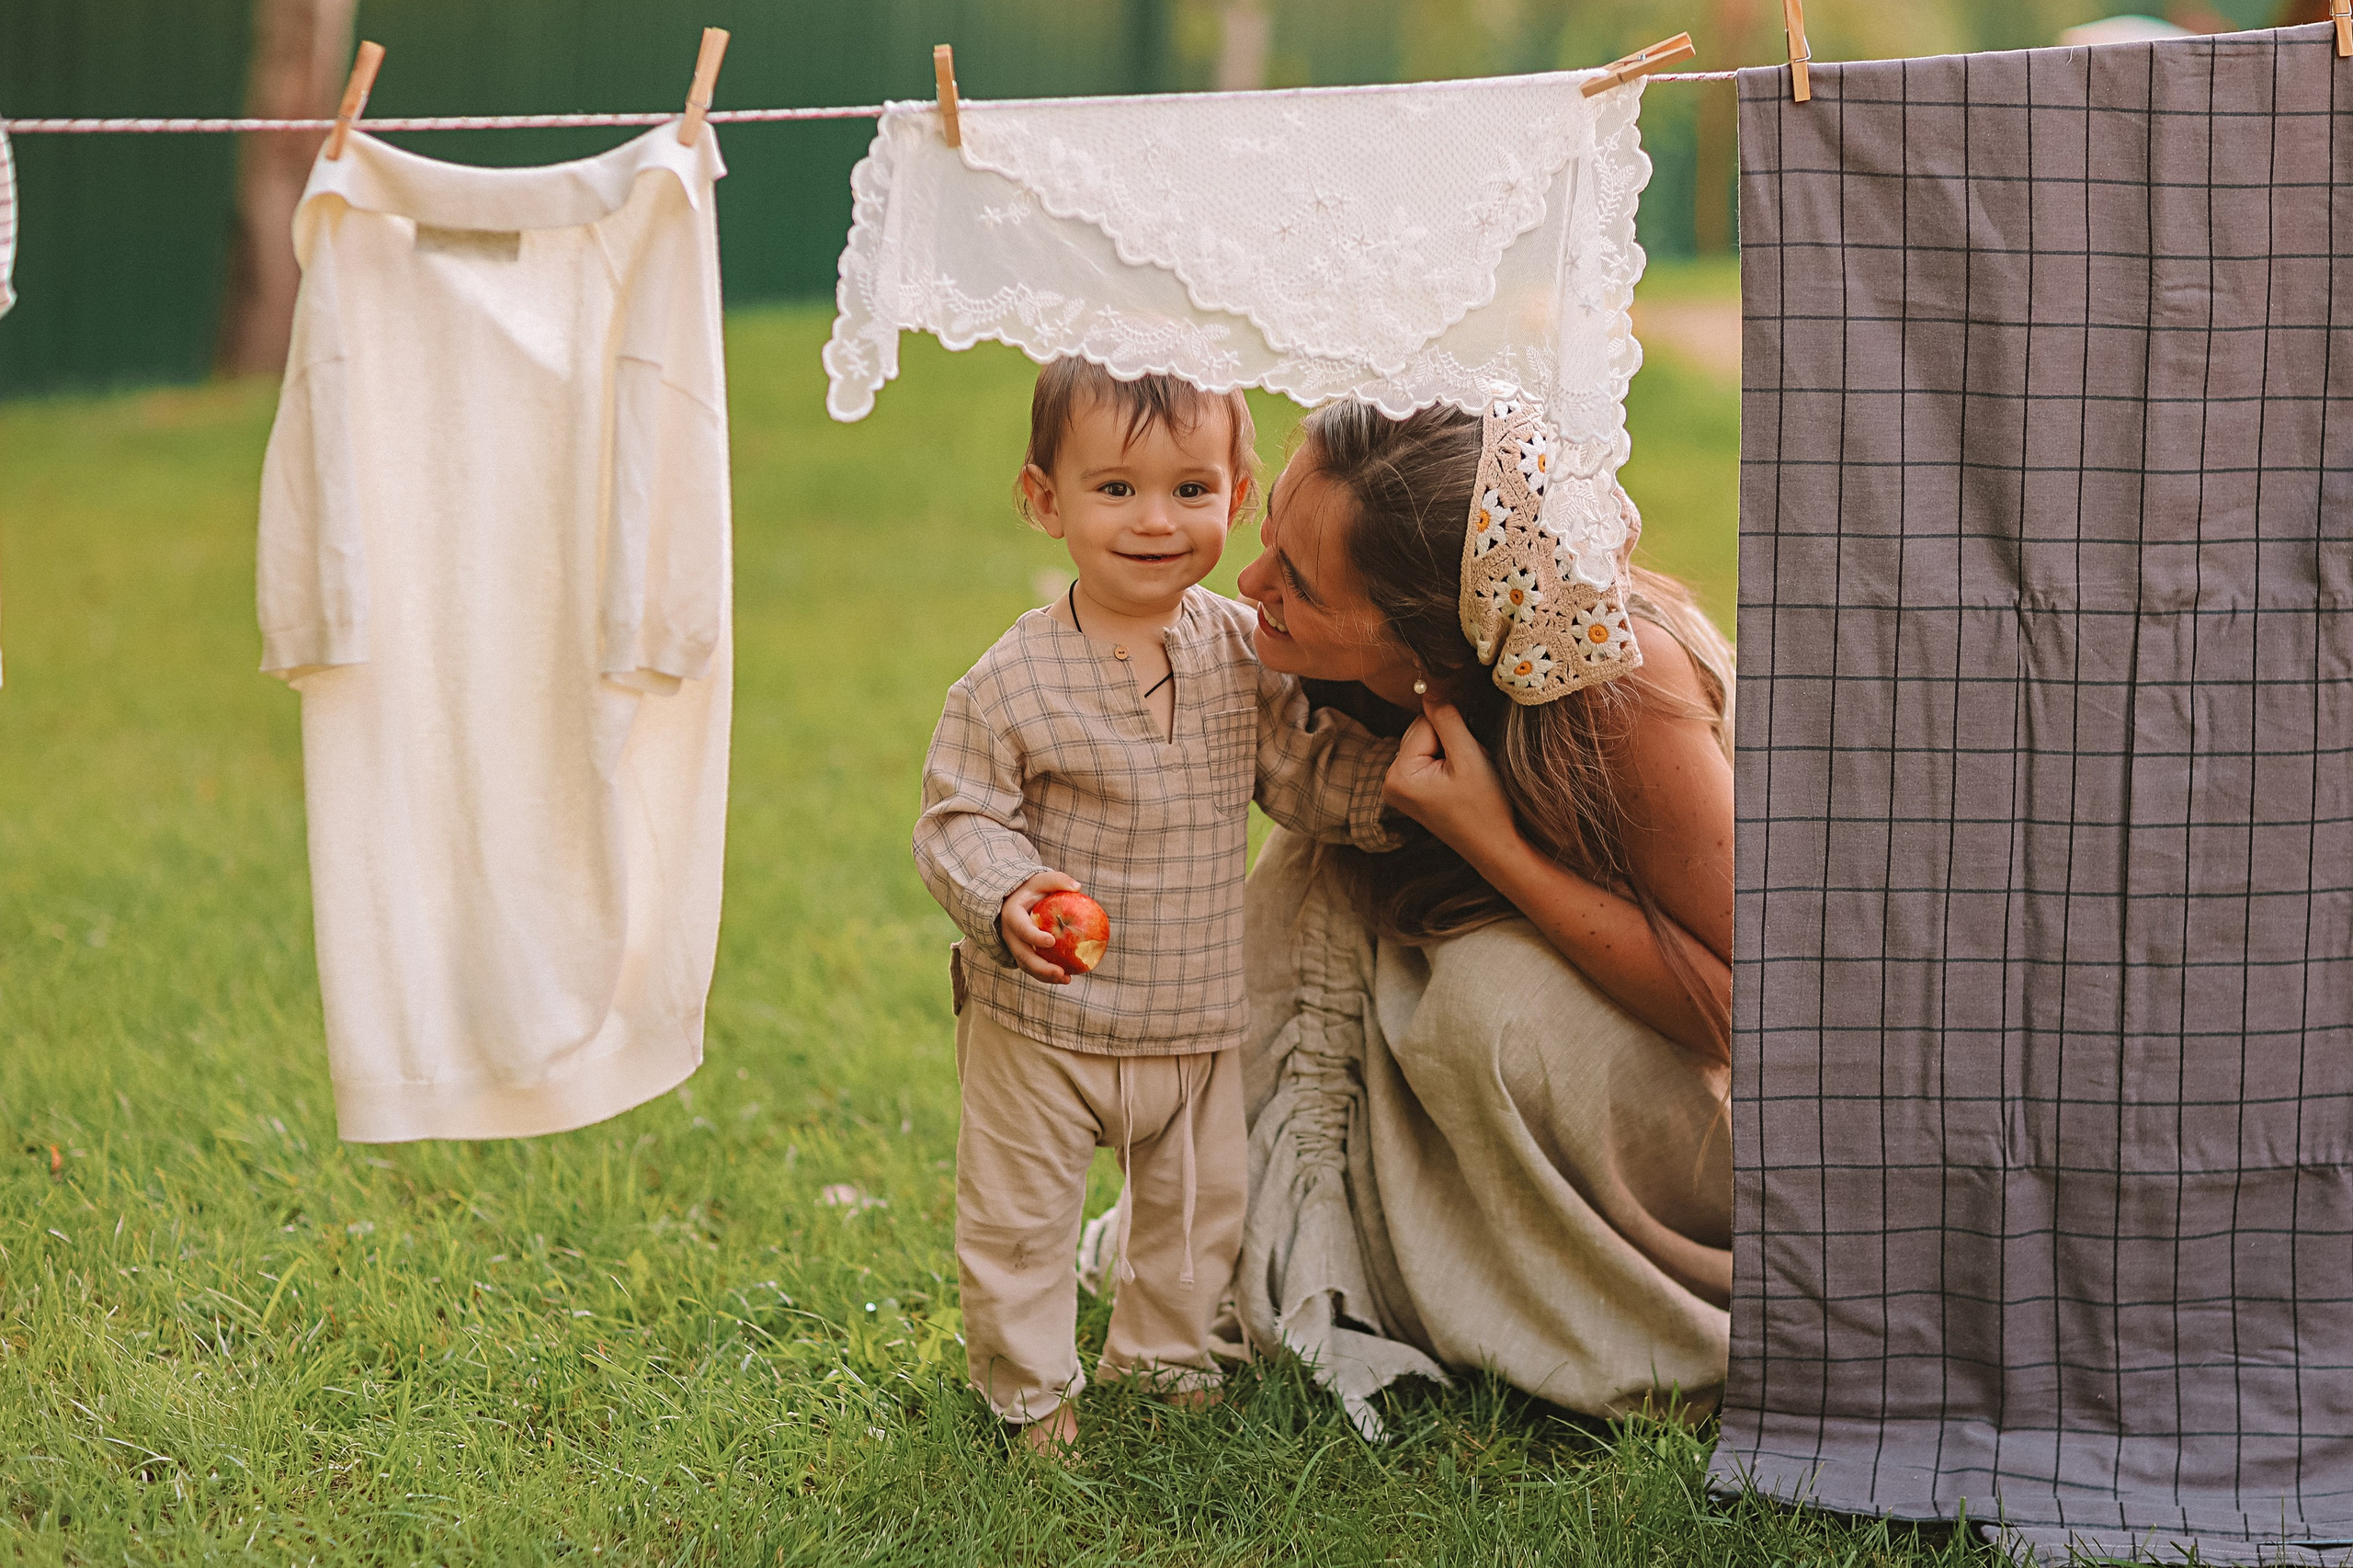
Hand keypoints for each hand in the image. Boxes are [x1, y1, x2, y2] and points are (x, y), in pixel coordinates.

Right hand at [1000, 869, 1083, 983]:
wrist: (1016, 901)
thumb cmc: (1031, 889)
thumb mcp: (1040, 880)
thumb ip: (1056, 880)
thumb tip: (1077, 887)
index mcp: (1012, 916)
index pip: (1021, 929)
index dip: (1034, 937)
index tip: (1051, 942)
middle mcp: (1010, 935)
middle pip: (1023, 955)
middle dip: (1041, 967)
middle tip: (1061, 972)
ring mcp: (1015, 947)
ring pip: (1027, 966)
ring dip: (1045, 976)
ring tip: (1066, 979)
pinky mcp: (1023, 955)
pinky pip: (1034, 968)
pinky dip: (1048, 975)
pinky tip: (1067, 977)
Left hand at [1383, 698, 1517, 862]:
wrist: (1499, 846)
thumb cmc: (1487, 807)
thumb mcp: (1469, 757)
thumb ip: (1447, 719)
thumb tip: (1430, 684)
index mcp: (1397, 775)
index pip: (1423, 723)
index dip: (1453, 733)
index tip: (1468, 761)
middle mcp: (1390, 781)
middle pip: (1422, 730)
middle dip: (1451, 741)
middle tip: (1469, 772)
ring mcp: (1400, 787)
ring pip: (1429, 741)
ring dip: (1453, 751)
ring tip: (1467, 779)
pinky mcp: (1413, 790)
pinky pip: (1431, 756)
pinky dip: (1450, 761)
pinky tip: (1461, 782)